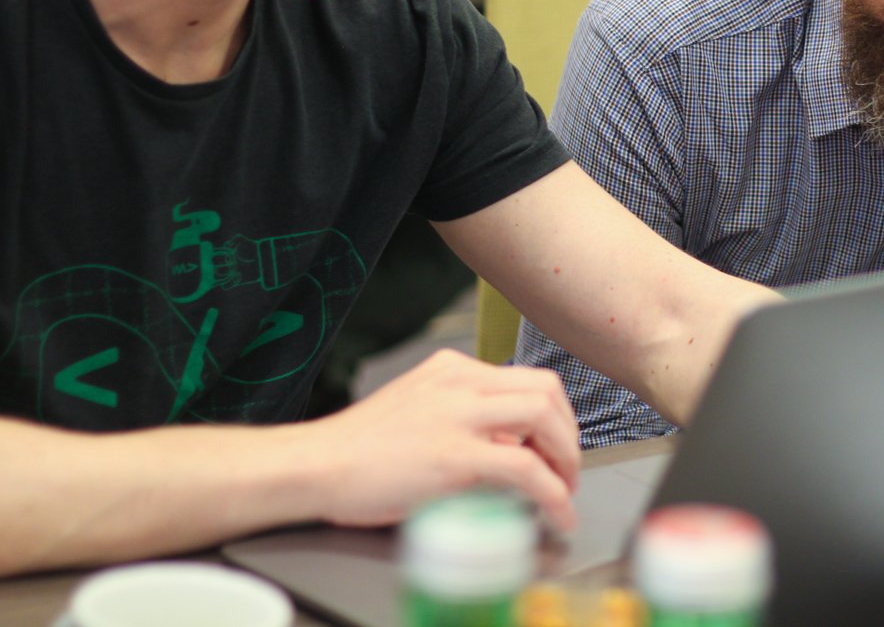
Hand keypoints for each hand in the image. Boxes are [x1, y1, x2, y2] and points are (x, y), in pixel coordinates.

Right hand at [304, 348, 580, 531]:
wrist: (315, 465)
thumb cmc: (359, 449)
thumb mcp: (420, 409)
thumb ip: (464, 415)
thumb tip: (508, 440)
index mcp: (452, 369)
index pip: (528, 378)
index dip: (554, 416)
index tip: (556, 445)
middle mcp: (460, 382)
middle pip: (546, 390)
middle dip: (569, 433)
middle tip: (567, 468)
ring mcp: (458, 415)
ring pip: (544, 417)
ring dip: (567, 458)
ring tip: (564, 489)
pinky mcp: (455, 455)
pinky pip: (525, 468)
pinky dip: (552, 493)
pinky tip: (556, 513)